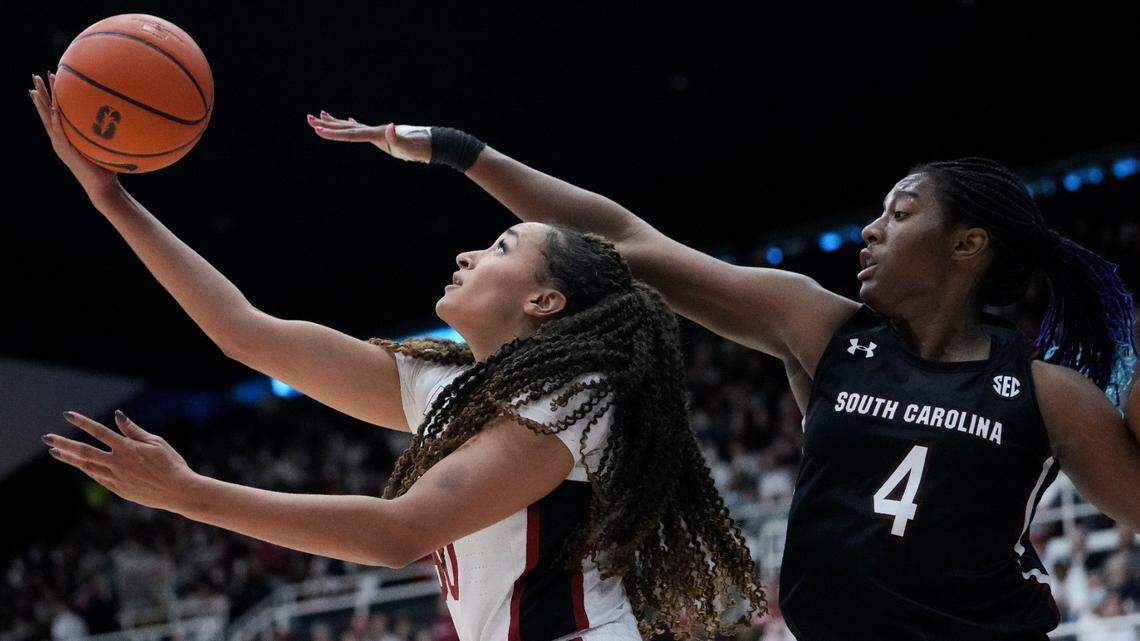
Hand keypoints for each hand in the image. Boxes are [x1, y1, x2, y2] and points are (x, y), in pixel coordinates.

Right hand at [29, 72, 118, 195]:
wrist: (102, 188)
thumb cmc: (106, 170)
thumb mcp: (103, 147)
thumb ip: (104, 135)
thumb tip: (119, 120)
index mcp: (65, 138)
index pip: (53, 114)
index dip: (48, 99)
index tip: (46, 82)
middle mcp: (59, 140)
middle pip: (45, 112)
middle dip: (40, 94)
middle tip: (35, 76)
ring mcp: (60, 145)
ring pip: (48, 118)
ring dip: (42, 102)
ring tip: (35, 86)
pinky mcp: (66, 151)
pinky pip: (59, 131)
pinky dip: (55, 119)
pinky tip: (53, 107)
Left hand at [44, 410, 198, 512]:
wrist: (178, 491)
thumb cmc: (171, 463)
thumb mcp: (156, 442)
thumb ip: (134, 430)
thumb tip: (117, 416)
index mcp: (128, 448)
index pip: (99, 432)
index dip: (82, 422)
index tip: (67, 415)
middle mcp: (118, 463)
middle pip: (84, 452)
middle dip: (64, 444)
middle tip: (47, 438)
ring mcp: (116, 478)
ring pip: (87, 467)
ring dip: (69, 459)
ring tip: (55, 452)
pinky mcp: (118, 490)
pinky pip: (98, 478)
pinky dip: (86, 470)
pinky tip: (79, 465)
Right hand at [307, 111, 430, 162]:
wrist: (429, 144)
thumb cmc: (419, 147)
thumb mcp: (408, 146)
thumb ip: (397, 137)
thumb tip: (389, 126)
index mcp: (375, 134)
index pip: (350, 134)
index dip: (333, 133)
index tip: (317, 130)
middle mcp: (373, 130)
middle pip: (345, 126)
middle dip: (326, 123)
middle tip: (308, 118)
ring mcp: (376, 131)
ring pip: (350, 125)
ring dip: (334, 121)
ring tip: (320, 113)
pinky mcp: (380, 134)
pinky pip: (360, 128)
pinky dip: (350, 124)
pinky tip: (347, 120)